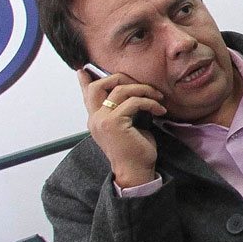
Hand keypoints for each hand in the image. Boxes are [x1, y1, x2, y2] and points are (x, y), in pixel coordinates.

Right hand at [78, 70, 166, 187]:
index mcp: (96, 119)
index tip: (83, 69)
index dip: (85, 80)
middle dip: (124, 78)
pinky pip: (134, 102)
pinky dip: (149, 102)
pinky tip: (159, 110)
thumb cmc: (136, 151)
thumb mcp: (128, 126)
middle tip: (145, 86)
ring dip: (143, 90)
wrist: (136, 172)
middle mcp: (95, 118)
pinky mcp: (113, 123)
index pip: (87, 94)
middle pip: (100, 84)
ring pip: (120, 89)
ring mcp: (102, 120)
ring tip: (158, 98)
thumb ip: (124, 111)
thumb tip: (131, 95)